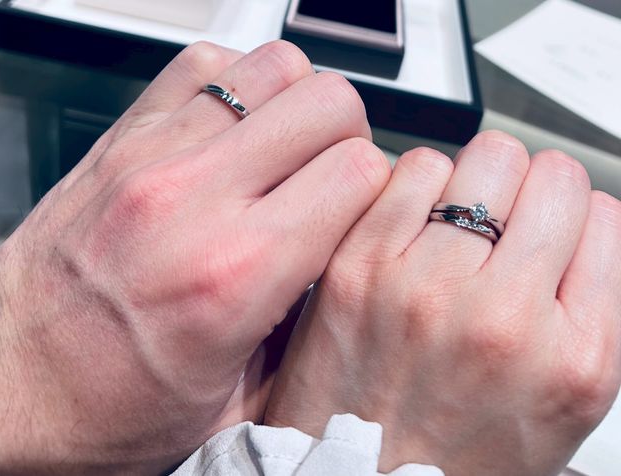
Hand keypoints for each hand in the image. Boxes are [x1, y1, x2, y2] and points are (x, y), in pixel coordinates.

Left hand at [0, 40, 390, 474]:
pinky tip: (234, 132)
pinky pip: (205, 65)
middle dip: (349, 136)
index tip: (360, 210)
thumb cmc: (110, 403)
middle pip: (328, 102)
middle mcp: (195, 201)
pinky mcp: (121, 139)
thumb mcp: (236, 404)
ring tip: (285, 150)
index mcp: (237, 276)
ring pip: (274, 67)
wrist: (12, 384)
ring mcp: (153, 157)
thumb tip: (350, 263)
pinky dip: (236, 85)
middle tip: (331, 176)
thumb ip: (310, 330)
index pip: (359, 171)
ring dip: (297, 105)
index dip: (375, 188)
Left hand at [265, 131, 620, 474]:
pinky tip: (416, 222)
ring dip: (478, 184)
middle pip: (549, 174)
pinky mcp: (358, 266)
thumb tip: (587, 220)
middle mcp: (500, 316)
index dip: (577, 218)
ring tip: (458, 227)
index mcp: (572, 356)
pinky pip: (415, 168)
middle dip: (533, 190)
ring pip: (485, 158)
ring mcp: (424, 286)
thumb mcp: (563, 399)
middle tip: (506, 224)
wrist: (358, 474)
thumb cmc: (457, 446)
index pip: (604, 215)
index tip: (553, 232)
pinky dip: (422, 182)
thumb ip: (591, 304)